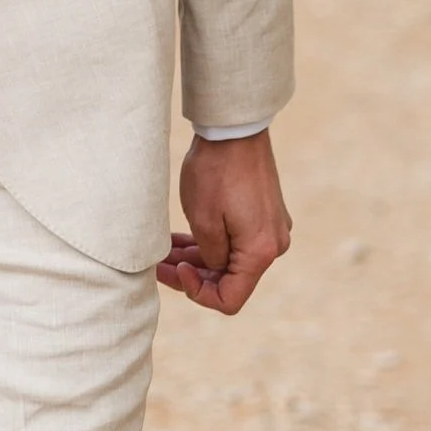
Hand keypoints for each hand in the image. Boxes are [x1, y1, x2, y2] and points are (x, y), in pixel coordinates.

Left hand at [157, 131, 290, 315]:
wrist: (234, 131)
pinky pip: (233, 242)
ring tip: (162, 251)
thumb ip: (209, 257)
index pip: (230, 299)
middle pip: (229, 280)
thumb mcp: (203, 221)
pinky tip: (178, 240)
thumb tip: (212, 268)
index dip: (198, 293)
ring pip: (228, 260)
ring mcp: (270, 230)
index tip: (176, 271)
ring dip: (195, 259)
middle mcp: (273, 245)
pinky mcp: (262, 216)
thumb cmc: (215, 172)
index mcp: (261, 252)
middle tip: (157, 264)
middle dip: (191, 275)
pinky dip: (207, 244)